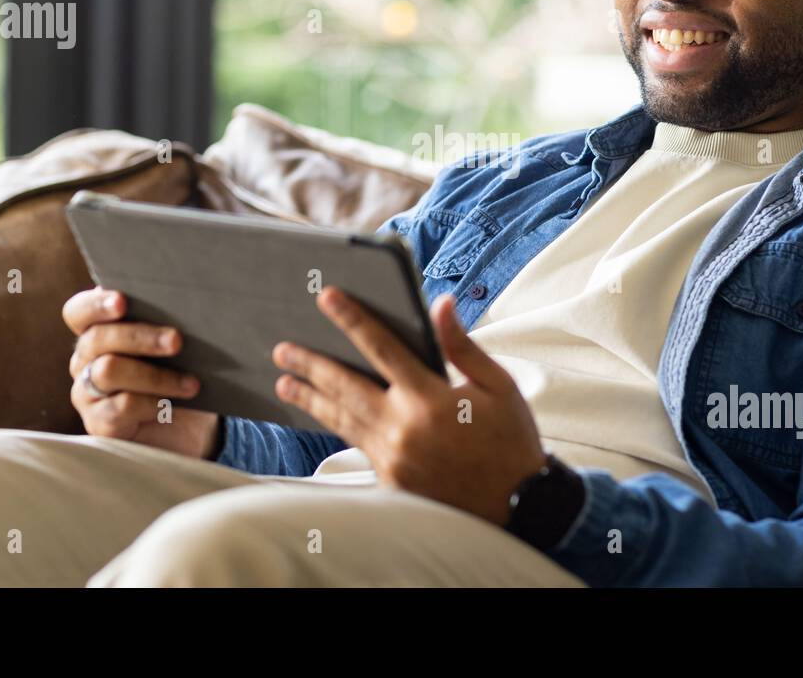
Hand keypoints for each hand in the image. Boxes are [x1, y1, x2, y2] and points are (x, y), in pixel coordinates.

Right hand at [62, 287, 220, 459]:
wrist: (187, 428)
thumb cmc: (178, 374)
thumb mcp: (174, 347)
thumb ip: (167, 323)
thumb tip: (185, 305)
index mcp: (99, 332)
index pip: (79, 312)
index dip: (96, 304)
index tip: (122, 301)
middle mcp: (85, 360)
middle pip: (97, 338)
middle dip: (140, 336)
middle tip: (176, 341)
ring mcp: (87, 393)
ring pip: (108, 371)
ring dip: (155, 375)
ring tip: (191, 383)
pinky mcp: (99, 423)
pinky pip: (122, 406)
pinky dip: (153, 402)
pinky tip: (174, 404)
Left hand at [272, 287, 547, 525]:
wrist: (519, 505)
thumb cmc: (511, 439)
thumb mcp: (497, 385)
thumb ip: (462, 345)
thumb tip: (440, 303)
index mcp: (430, 398)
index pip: (381, 347)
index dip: (352, 319)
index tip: (327, 297)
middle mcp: (403, 427)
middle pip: (344, 386)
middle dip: (310, 364)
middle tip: (283, 348)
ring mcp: (393, 457)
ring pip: (341, 420)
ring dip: (311, 398)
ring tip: (285, 382)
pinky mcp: (391, 482)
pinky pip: (355, 446)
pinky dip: (335, 427)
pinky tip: (322, 415)